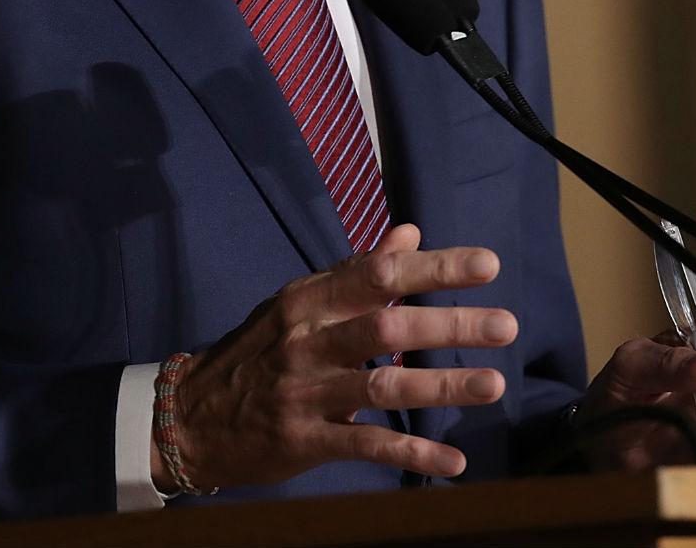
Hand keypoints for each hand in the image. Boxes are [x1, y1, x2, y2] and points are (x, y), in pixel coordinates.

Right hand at [158, 223, 518, 488]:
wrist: (189, 417)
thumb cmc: (258, 352)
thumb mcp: (299, 303)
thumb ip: (357, 271)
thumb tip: (410, 234)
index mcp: (311, 301)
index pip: (380, 274)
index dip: (435, 267)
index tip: (488, 264)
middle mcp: (308, 341)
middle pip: (388, 326)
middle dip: (450, 325)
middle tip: (506, 324)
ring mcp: (305, 392)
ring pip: (382, 387)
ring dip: (441, 387)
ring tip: (494, 384)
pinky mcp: (303, 440)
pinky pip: (366, 447)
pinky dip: (412, 454)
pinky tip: (454, 461)